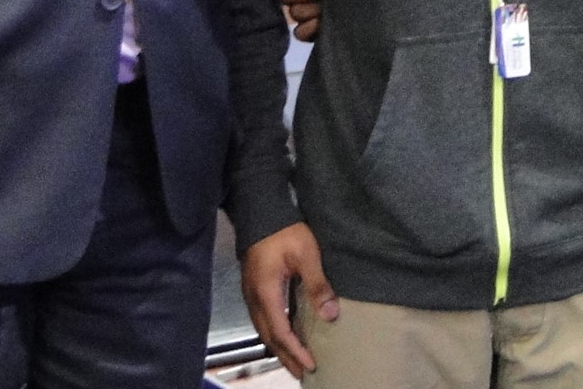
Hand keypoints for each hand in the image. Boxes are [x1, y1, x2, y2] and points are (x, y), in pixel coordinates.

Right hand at [241, 222, 338, 377]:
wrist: (261, 209)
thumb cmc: (284, 230)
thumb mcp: (306, 254)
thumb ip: (317, 285)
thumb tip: (330, 315)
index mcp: (265, 293)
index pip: (280, 332)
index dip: (295, 351)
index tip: (310, 365)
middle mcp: (254, 298)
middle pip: (269, 336)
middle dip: (286, 356)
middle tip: (303, 373)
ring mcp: (252, 293)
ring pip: (264, 329)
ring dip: (279, 347)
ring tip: (294, 361)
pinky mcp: (254, 287)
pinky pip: (263, 319)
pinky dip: (275, 332)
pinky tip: (285, 335)